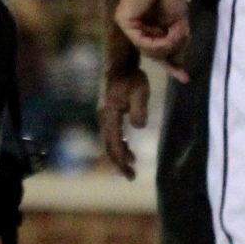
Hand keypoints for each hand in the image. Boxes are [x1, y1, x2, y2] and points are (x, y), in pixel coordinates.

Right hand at [98, 62, 150, 178]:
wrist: (120, 66)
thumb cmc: (132, 78)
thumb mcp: (140, 92)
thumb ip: (139, 111)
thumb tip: (138, 127)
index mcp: (110, 115)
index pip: (115, 143)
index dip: (122, 160)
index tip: (131, 172)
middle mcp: (104, 118)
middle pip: (109, 146)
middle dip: (119, 163)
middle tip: (131, 177)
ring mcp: (104, 117)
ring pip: (109, 142)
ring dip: (119, 155)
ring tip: (131, 165)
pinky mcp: (108, 115)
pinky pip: (111, 135)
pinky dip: (119, 145)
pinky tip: (128, 149)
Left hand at [116, 0, 191, 78]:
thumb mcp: (179, 22)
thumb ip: (177, 42)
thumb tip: (178, 61)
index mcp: (148, 27)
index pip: (157, 52)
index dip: (172, 66)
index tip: (185, 78)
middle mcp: (136, 28)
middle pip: (155, 54)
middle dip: (172, 51)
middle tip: (183, 37)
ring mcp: (129, 26)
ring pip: (149, 51)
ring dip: (168, 45)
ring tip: (179, 31)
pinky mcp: (124, 22)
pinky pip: (142, 43)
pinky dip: (158, 42)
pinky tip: (167, 33)